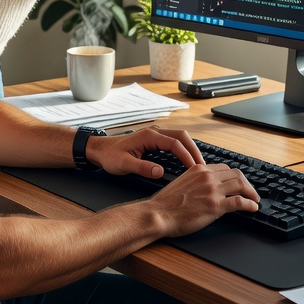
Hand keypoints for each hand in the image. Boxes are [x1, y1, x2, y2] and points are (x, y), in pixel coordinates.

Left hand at [87, 126, 203, 178]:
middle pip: (182, 136)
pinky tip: (187, 160)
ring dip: (190, 148)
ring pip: (179, 137)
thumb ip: (142, 168)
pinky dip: (184, 149)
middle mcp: (155, 132)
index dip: (187, 156)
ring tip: (199, 164)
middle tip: (203, 166)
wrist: (100, 149)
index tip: (195, 169)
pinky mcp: (155, 140)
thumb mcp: (124, 164)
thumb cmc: (110, 156)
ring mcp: (155, 134)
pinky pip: (174, 142)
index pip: (175, 144)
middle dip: (194, 150)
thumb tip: (160, 172)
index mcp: (149, 136)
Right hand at [148, 163, 260, 237]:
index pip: (224, 168)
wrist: (159, 213)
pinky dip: (249, 204)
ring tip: (254, 199)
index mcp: (199, 169)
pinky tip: (253, 207)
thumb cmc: (166, 203)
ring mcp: (212, 190)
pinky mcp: (216, 206)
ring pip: (240, 185)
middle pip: (236, 174)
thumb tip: (205, 188)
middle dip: (246, 183)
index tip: (238, 184)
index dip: (234, 177)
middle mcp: (207, 176)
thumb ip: (196, 181)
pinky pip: (239, 201)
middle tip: (250, 192)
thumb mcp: (182, 183)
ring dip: (251, 192)